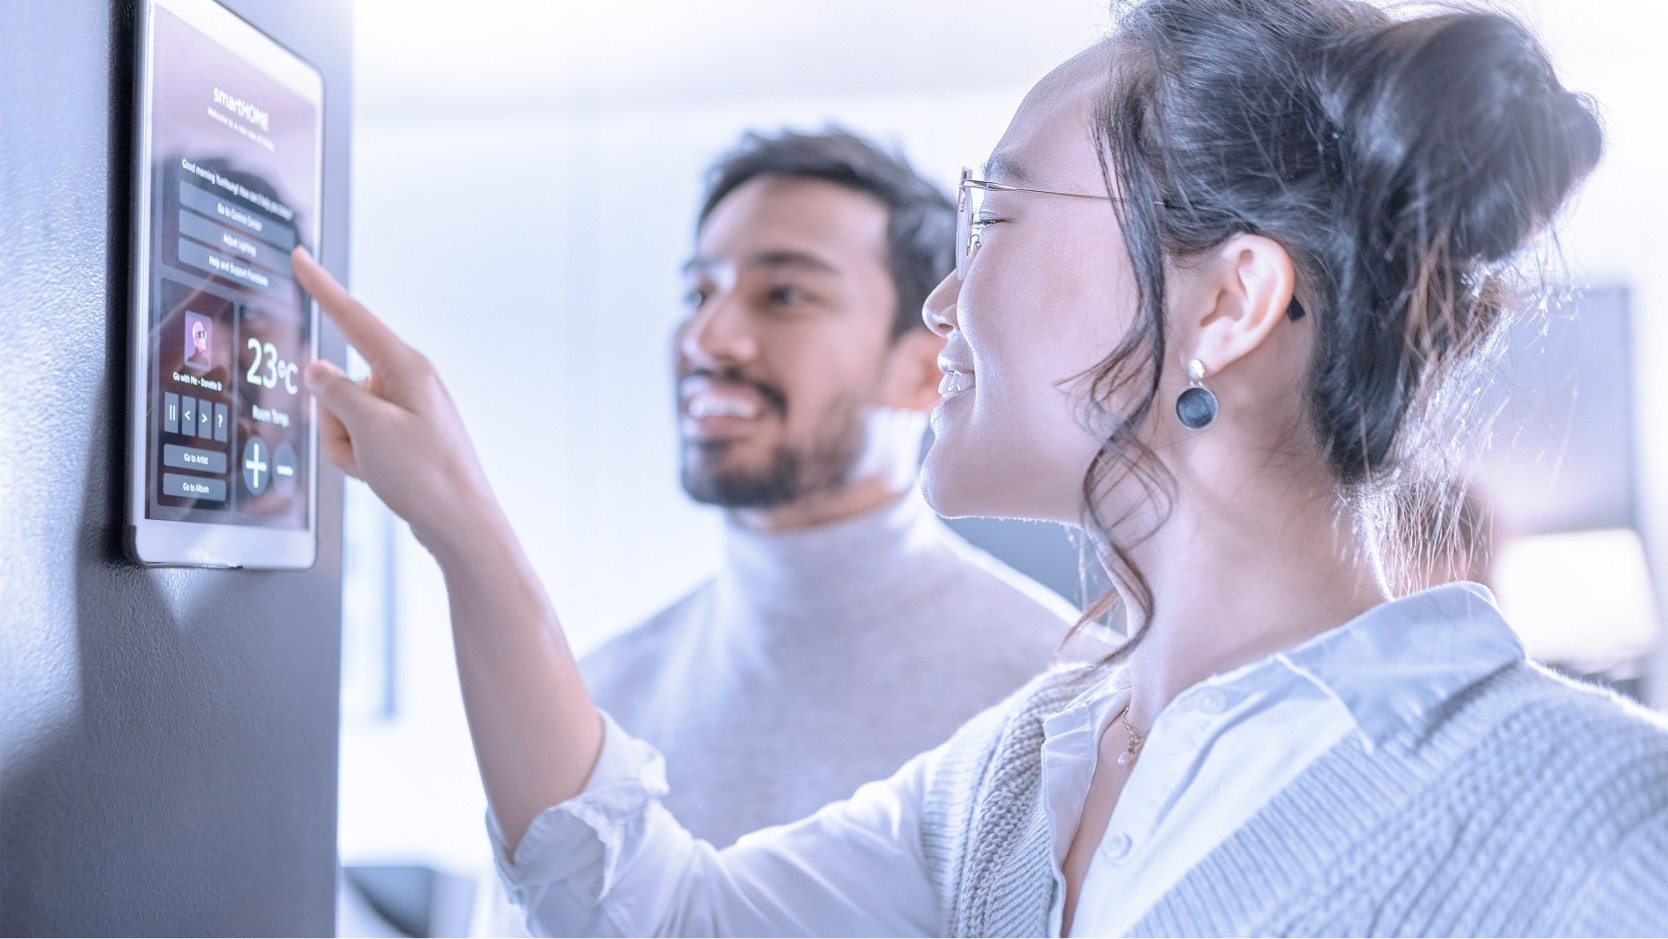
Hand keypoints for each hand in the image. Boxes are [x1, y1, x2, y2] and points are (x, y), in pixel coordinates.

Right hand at [292, 247, 501, 551]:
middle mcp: (409, 381)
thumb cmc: (427, 478)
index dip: (322, 286)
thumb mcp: (369, 430)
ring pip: (344, 413)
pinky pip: (360, 436)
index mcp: (407, 367)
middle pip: (338, 381)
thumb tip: (318, 371)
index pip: (353, 316)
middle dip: (334, 419)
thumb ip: (334, 392)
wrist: (459, 524)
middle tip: (362, 449)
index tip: (302, 257)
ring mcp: (407, 409)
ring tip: (376, 465)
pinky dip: (359, 456)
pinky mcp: (404, 433)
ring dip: (346, 443)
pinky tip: (381, 474)